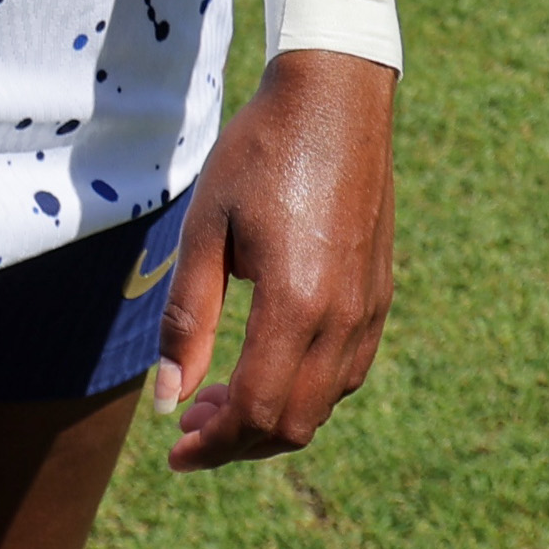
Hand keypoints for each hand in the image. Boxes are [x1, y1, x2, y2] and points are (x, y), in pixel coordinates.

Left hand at [153, 49, 395, 470]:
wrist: (335, 99)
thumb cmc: (260, 154)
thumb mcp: (205, 230)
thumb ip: (189, 319)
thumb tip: (169, 399)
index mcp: (296, 302)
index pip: (255, 409)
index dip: (212, 443)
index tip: (174, 449)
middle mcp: (343, 316)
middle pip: (292, 423)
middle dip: (235, 442)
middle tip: (187, 423)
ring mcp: (369, 308)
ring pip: (323, 405)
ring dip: (269, 420)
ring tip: (217, 398)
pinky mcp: (379, 295)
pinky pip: (346, 372)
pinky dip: (303, 392)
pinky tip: (266, 365)